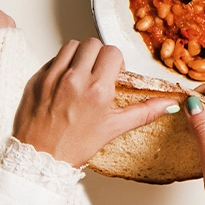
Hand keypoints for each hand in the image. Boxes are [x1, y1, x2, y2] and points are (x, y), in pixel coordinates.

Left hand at [12, 38, 174, 166]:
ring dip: (80, 55)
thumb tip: (168, 104)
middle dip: (99, 55)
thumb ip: (144, 112)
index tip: (113, 74)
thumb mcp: (113, 128)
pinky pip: (52, 59)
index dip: (116, 61)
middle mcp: (74, 79)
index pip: (112, 52)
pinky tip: (64, 82)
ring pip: (71, 46)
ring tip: (81, 73)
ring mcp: (52, 78)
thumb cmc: (73, 146)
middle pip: (92, 44)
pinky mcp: (36, 80)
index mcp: (97, 90)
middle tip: (98, 72)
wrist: (38, 160)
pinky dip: (61, 65)